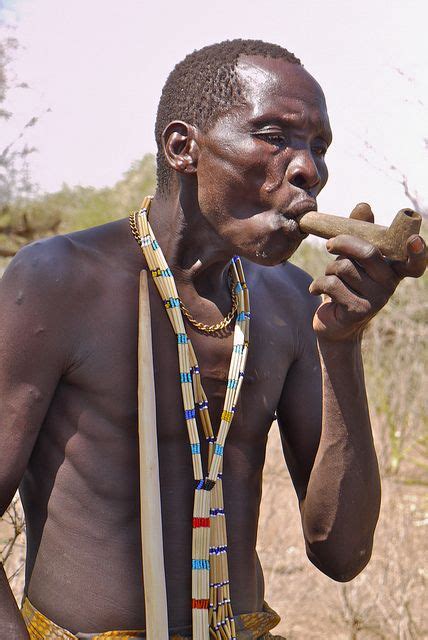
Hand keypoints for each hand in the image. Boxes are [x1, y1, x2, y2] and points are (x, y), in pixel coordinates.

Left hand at [308, 203, 426, 341]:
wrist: (333, 322)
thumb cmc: (344, 284)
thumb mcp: (351, 257)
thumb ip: (359, 231)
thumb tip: (364, 206)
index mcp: (393, 269)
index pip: (415, 262)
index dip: (419, 252)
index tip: (414, 240)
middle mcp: (390, 285)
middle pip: (369, 253)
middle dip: (344, 243)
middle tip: (329, 244)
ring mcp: (376, 300)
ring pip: (345, 268)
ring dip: (329, 268)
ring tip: (328, 276)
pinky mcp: (358, 312)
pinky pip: (333, 285)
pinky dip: (318, 284)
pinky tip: (316, 289)